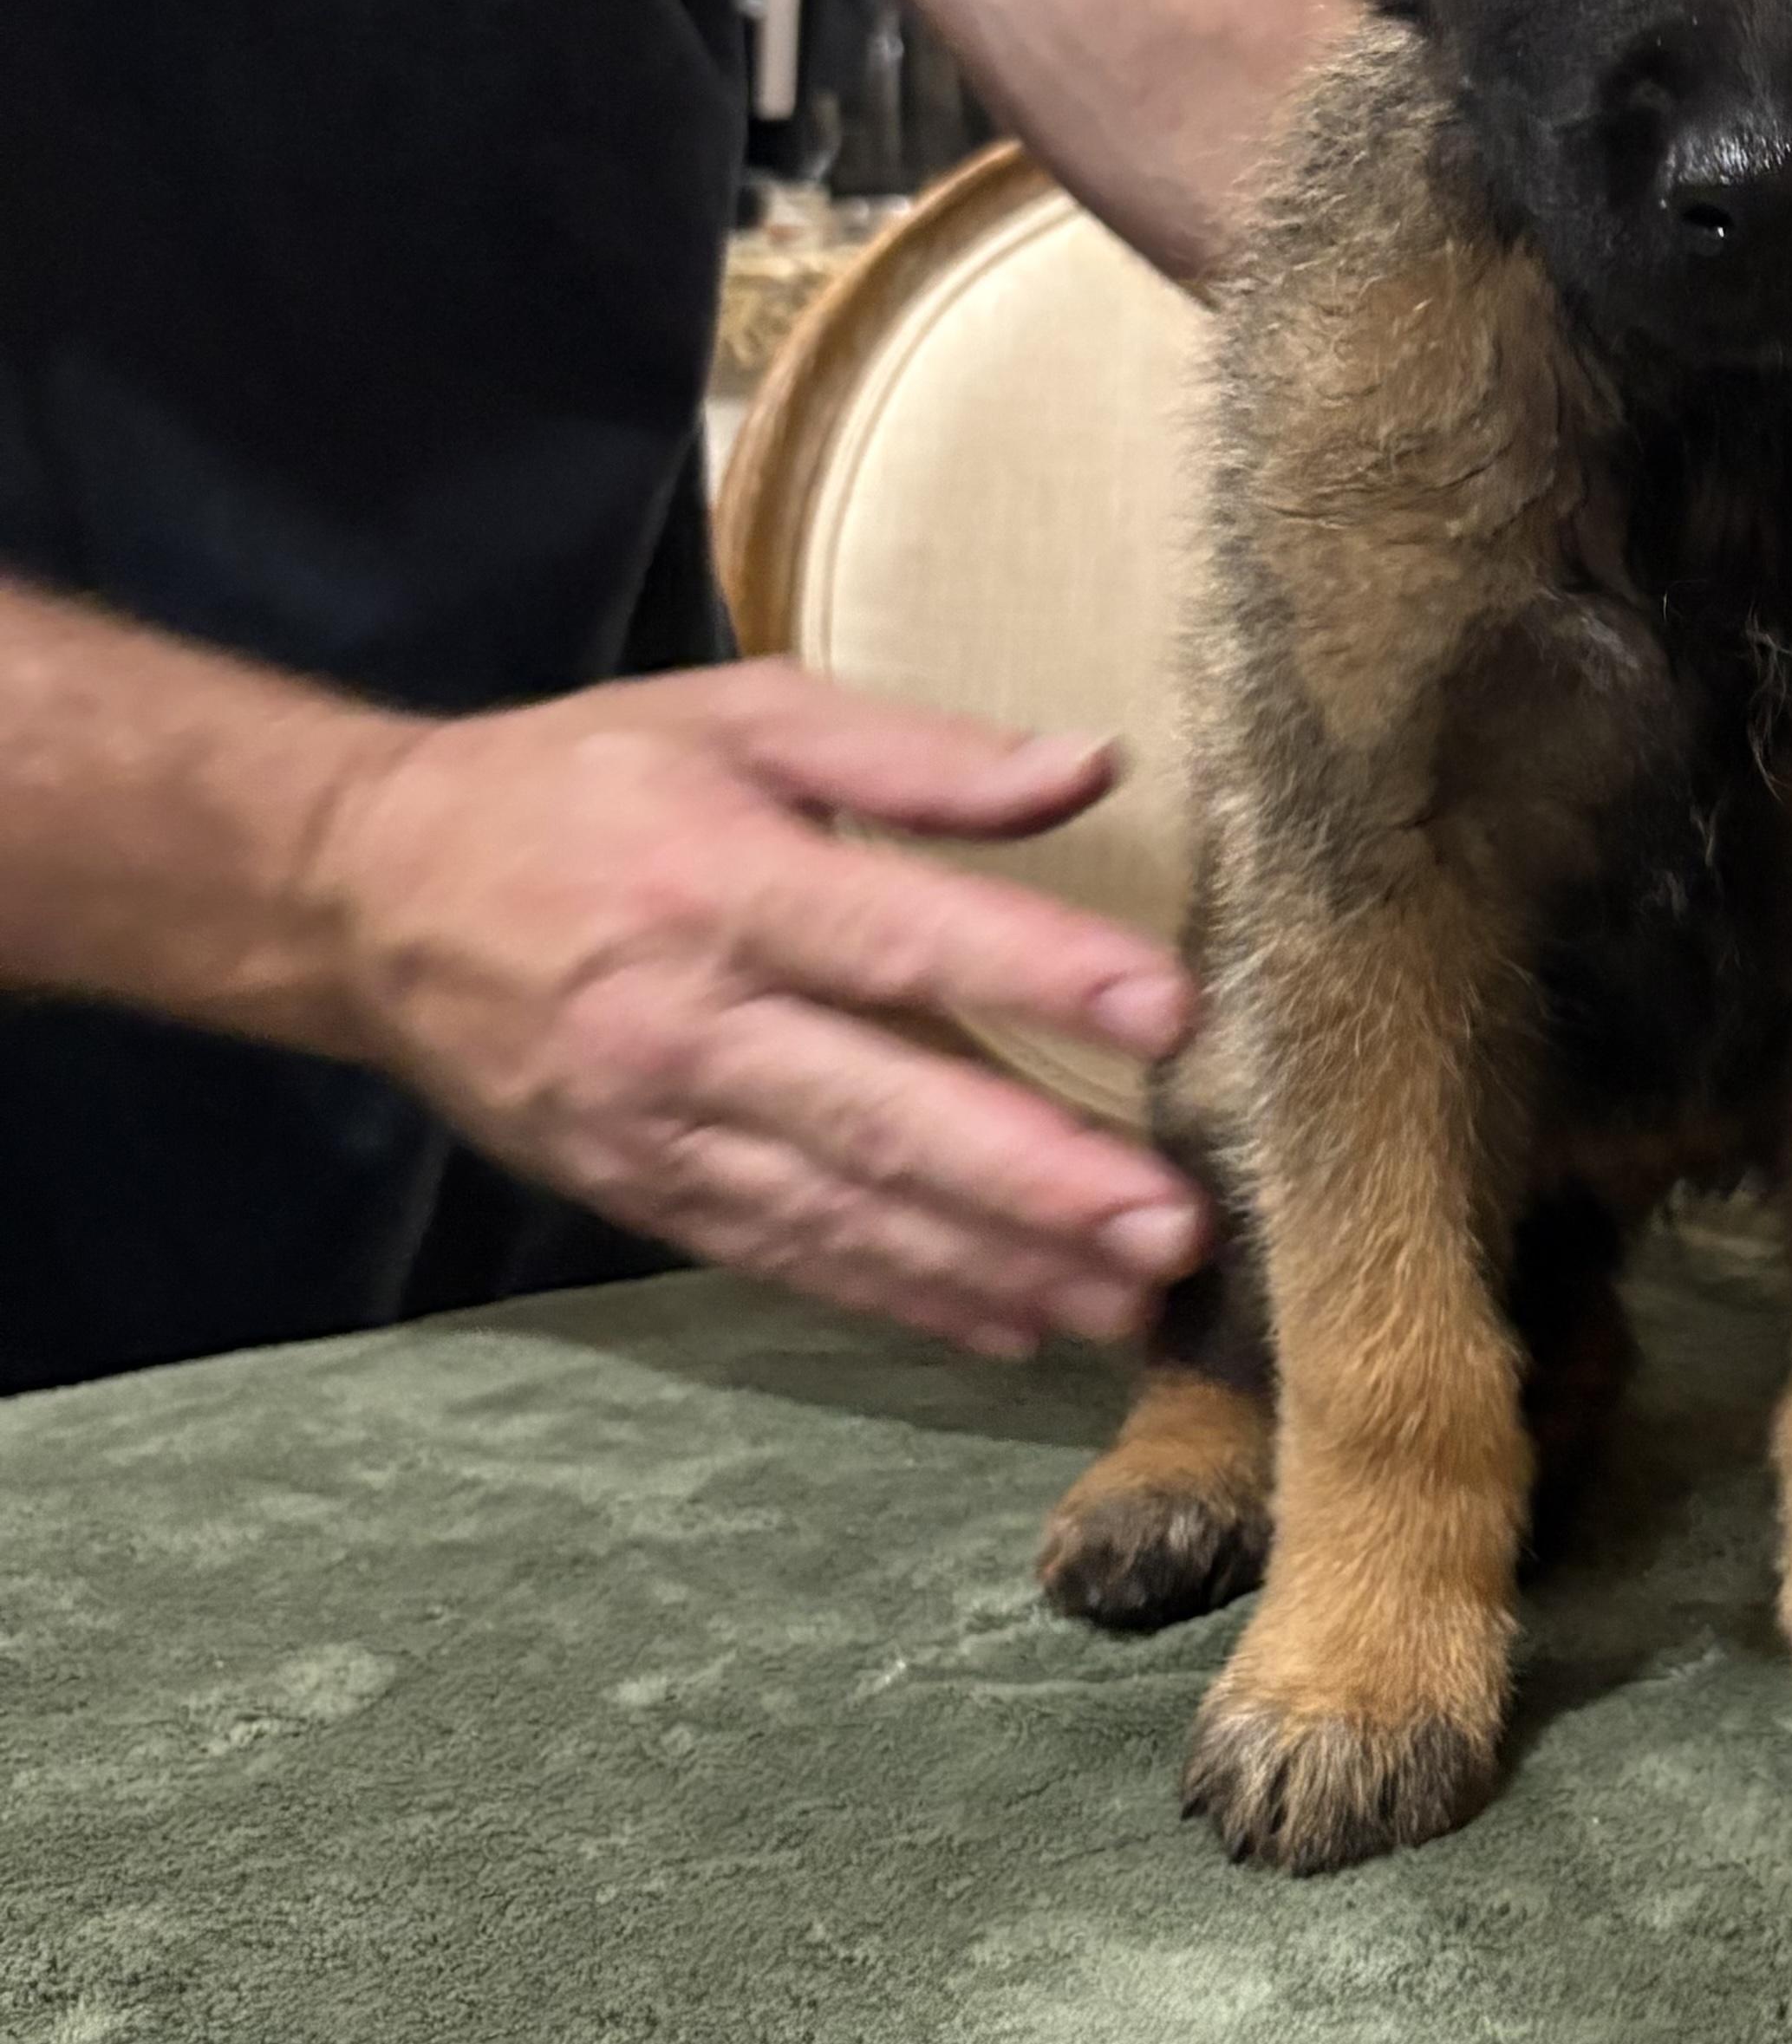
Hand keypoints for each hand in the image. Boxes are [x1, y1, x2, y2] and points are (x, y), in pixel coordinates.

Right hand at [307, 664, 1208, 1356]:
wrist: (367, 896)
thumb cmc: (580, 785)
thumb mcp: (740, 717)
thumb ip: (918, 754)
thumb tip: (1090, 763)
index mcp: (720, 879)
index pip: (897, 934)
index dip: (1034, 972)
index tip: (1167, 1010)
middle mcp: (688, 1020)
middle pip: (880, 1111)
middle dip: (1035, 1181)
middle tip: (1172, 1228)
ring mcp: (659, 1125)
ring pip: (847, 1212)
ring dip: (997, 1265)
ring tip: (1128, 1302)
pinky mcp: (641, 1191)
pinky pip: (788, 1255)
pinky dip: (902, 1298)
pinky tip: (1012, 1326)